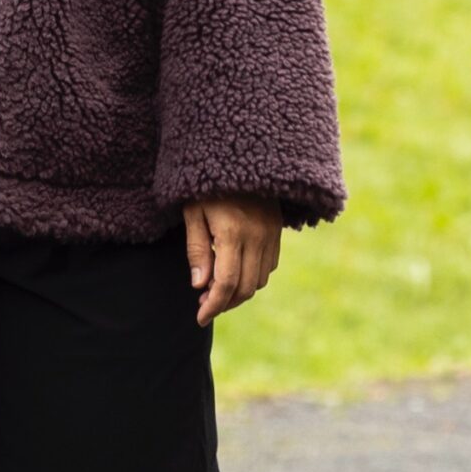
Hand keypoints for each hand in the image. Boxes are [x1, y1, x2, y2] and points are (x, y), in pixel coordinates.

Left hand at [183, 193, 282, 326]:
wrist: (241, 153)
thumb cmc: (207, 184)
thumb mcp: (192, 212)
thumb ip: (197, 249)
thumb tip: (199, 286)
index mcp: (232, 232)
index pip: (226, 283)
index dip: (213, 306)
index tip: (199, 318)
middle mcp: (257, 236)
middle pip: (245, 287)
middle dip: (225, 303)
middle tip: (204, 306)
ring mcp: (271, 234)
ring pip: (260, 280)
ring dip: (240, 292)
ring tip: (217, 289)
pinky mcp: (278, 230)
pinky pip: (270, 265)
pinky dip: (253, 277)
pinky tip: (235, 272)